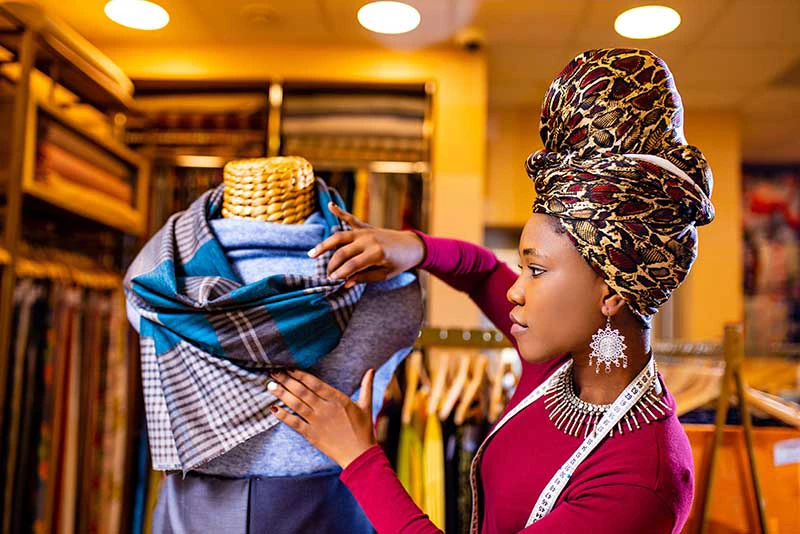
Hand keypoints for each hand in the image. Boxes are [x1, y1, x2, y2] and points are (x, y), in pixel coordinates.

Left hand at [268, 368, 377, 468]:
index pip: (315, 383)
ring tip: (270, 386)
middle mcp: (325, 409)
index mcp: (338, 399)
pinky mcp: (312, 435)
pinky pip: (295, 423)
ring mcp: (317, 422)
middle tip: (274, 371)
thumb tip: (371, 370)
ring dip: (282, 394)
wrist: (360, 456)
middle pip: (302, 392)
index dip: (300, 375)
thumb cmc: (364, 430)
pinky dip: (283, 416)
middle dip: (286, 380)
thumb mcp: (366, 405)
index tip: (289, 367)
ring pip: (296, 405)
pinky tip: (274, 409)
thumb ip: (366, 386)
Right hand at [309, 203, 425, 287]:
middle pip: (343, 252)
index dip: (340, 274)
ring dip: (325, 244)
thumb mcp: (384, 274)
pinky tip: (329, 205)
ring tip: (313, 254)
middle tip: (326, 275)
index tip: (331, 281)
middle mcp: (369, 240)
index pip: (352, 265)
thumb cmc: (399, 263)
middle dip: (332, 265)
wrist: (412, 246)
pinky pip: (350, 219)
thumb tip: (345, 283)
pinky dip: (340, 211)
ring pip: (340, 236)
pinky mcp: (366, 227)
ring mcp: (366, 231)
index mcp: (376, 253)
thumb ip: (364, 277)